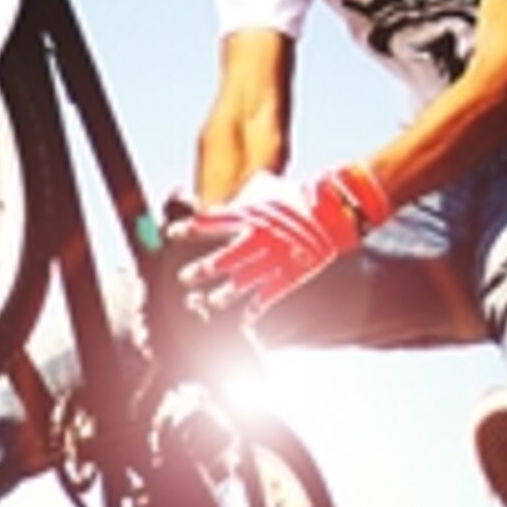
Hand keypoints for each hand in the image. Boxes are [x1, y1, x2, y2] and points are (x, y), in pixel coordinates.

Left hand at [182, 163, 388, 317]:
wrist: (335, 212)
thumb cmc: (299, 196)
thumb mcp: (269, 185)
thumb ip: (245, 191)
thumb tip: (231, 190)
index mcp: (249, 214)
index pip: (210, 222)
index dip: (188, 230)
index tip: (171, 235)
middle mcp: (257, 239)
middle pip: (221, 260)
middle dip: (200, 271)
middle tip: (184, 278)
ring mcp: (273, 260)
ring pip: (239, 284)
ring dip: (220, 296)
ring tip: (207, 303)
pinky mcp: (289, 276)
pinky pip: (266, 298)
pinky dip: (253, 311)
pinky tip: (243, 321)